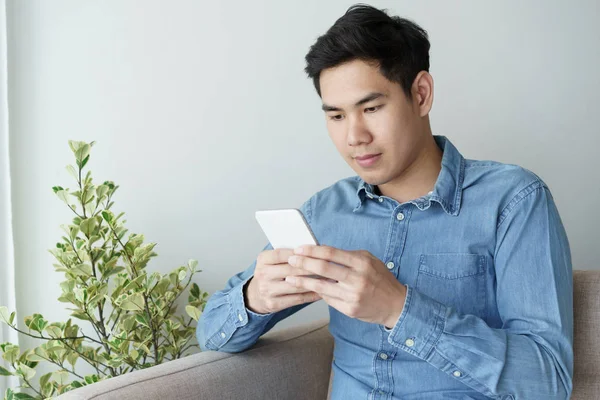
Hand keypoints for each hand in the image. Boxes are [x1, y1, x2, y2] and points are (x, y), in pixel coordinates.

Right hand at [244, 248, 321, 313]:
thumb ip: (287, 254)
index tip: (314, 252)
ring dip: (314, 282)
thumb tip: (312, 249)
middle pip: (291, 270)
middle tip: (327, 265)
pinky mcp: (274, 303)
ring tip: (329, 278)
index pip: (281, 254)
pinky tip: (322, 291)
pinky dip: (311, 295)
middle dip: (311, 267)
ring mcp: (267, 290)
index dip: (298, 254)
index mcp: (262, 260)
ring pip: (296, 285)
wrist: (255, 295)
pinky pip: (297, 299)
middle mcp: (262, 274)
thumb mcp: (272, 261)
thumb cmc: (271, 273)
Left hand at [285, 245, 406, 327]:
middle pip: (323, 268)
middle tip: (290, 260)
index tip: (299, 248)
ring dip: (303, 281)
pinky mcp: (349, 309)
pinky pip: (328, 299)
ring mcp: (353, 295)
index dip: (312, 250)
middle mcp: (357, 279)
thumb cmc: (381, 279)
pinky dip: (317, 292)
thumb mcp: (369, 261)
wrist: (396, 305)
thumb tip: (322, 252)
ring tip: (290, 277)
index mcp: (361, 263)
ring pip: (321, 286)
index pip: (331, 253)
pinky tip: (308, 288)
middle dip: (303, 263)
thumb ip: (348, 256)